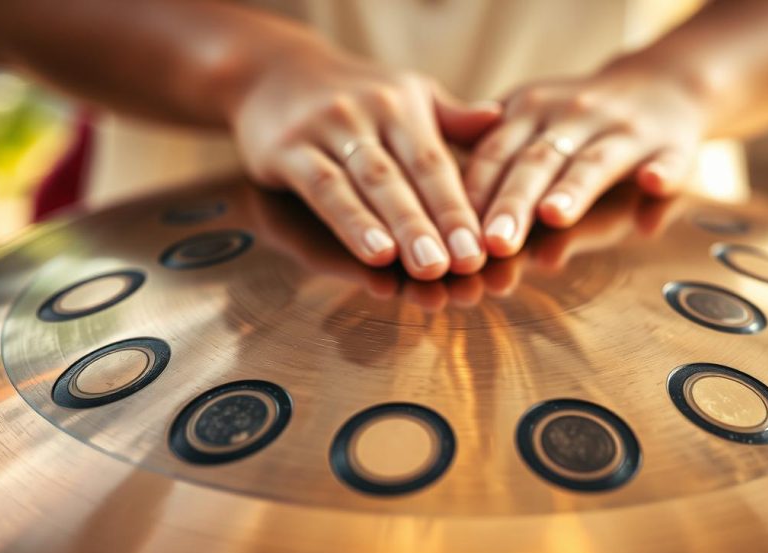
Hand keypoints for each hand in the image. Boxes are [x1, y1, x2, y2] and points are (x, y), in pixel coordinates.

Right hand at [231, 40, 500, 279]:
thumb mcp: (403, 94)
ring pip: (371, 183)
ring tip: (428, 267)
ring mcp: (326, 129)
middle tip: (467, 266)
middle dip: (439, 223)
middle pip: (409, 175)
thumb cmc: (352, 94)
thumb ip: (448, 118)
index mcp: (402, 104)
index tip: (486, 249)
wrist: (269, 69)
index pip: (436, 162)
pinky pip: (324, 189)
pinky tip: (375, 254)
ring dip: (401, 227)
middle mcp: (368, 112)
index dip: (461, 207)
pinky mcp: (287, 149)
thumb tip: (498, 119)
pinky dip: (352, 223)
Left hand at [465, 62, 704, 256]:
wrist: (661, 85)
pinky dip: (661, 173)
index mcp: (530, 113)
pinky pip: (668, 161)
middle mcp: (573, 116)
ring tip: (554, 216)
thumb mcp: (531, 128)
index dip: (474, 193)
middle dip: (513, 203)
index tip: (455, 234)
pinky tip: (653, 185)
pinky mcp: (672, 145)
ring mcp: (624, 131)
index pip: (494, 154)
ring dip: (574, 189)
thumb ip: (498, 168)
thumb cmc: (579, 127)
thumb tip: (453, 217)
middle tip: (495, 243)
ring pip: (594, 162)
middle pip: (537, 162)